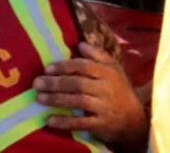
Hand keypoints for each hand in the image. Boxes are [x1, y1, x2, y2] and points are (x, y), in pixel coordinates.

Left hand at [34, 42, 148, 147]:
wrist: (133, 119)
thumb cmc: (119, 89)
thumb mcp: (113, 68)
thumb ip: (98, 55)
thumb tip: (80, 44)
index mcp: (107, 72)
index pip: (84, 66)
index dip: (65, 66)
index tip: (47, 68)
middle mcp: (106, 88)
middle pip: (78, 83)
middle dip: (56, 83)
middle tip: (37, 83)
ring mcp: (103, 107)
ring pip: (77, 101)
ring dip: (56, 99)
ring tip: (39, 98)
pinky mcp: (101, 124)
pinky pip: (81, 123)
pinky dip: (65, 122)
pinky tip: (50, 120)